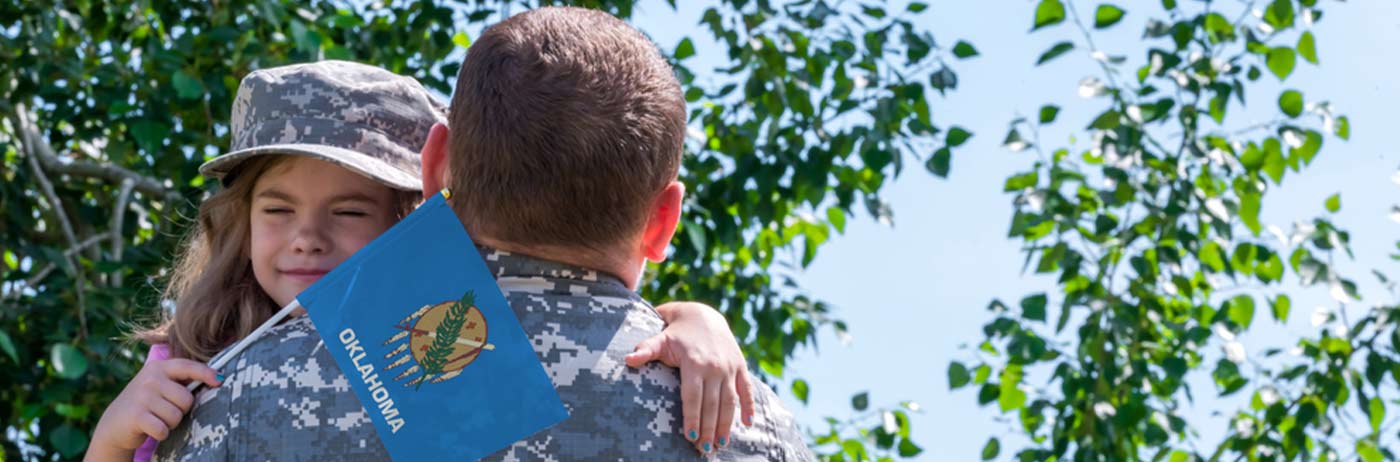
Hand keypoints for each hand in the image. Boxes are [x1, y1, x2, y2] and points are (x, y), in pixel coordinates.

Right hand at [85, 358, 221, 461]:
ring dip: (170, 423)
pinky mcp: (136, 416)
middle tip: (166, 411)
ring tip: (157, 419)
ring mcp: (142, 396)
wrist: (115, 423)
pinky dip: (161, 433)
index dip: (205, 373)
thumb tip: (218, 378)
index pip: (187, 367)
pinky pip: (163, 429)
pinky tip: (151, 428)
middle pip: (186, 399)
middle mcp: (150, 379)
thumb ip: (182, 380)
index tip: (219, 380)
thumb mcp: (161, 385)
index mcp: (159, 367)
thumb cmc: (147, 403)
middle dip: (181, 410)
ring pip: (176, 416)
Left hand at [626, 301, 753, 457]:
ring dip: (726, 423)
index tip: (690, 436)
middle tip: (704, 449)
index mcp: (694, 362)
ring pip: (730, 400)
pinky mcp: (740, 366)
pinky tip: (748, 424)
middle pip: (712, 403)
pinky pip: (747, 389)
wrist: (703, 315)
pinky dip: (749, 406)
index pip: (693, 395)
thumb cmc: (676, 332)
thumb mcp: (661, 339)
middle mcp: (715, 366)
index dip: (692, 416)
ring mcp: (729, 367)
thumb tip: (627, 359)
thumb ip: (646, 350)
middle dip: (708, 428)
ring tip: (721, 443)